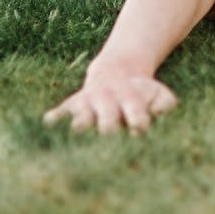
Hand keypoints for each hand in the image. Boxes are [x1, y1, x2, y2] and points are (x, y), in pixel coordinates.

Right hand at [44, 66, 178, 133]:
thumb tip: (160, 113)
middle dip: (109, 130)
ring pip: (83, 118)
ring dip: (81, 126)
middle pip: (108, 122)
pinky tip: (48, 126)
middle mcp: (109, 103)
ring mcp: (88, 104)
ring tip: (78, 135)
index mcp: (132, 102)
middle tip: (109, 140)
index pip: (136, 115)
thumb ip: (165, 104)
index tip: (139, 129)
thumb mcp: (158, 94)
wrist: (117, 73)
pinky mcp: (71, 105)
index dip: (138, 122)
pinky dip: (54, 120)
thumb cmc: (142, 93)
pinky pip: (58, 113)